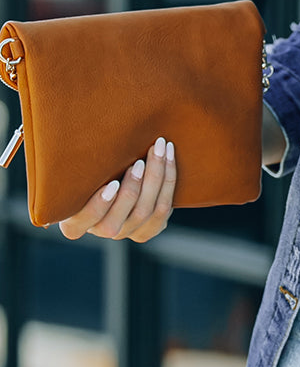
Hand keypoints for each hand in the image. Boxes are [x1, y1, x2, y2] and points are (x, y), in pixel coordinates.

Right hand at [57, 137, 176, 242]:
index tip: (112, 184)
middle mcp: (101, 230)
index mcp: (74, 224)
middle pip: (120, 218)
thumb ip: (74, 167)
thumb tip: (64, 135)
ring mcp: (127, 232)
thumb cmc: (87, 167)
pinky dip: (168, 181)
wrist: (115, 172)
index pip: (81, 221)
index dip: (99, 205)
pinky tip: (168, 156)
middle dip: (133, 188)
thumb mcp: (75, 170)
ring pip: (146, 212)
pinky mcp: (149, 227)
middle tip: (139, 162)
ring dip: (155, 178)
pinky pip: (163, 210)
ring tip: (157, 150)